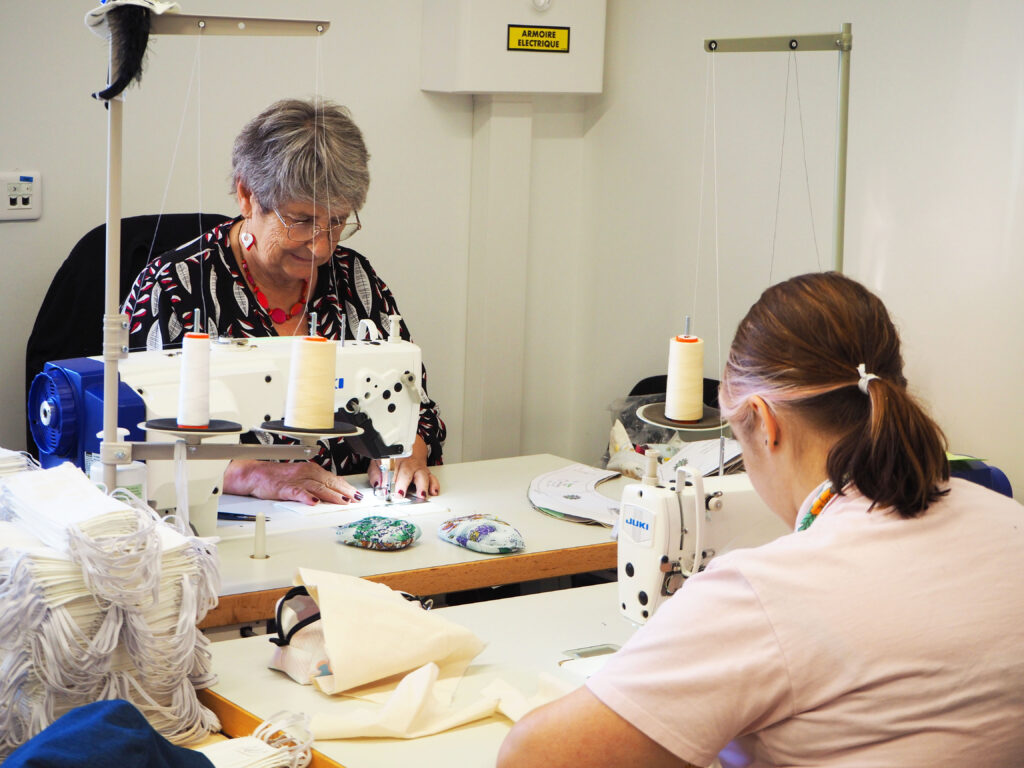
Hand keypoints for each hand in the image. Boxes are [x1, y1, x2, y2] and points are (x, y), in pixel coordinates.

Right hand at [224, 459, 362, 505]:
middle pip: (328, 482)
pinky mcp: (284, 488)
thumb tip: (332, 491)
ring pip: (317, 487)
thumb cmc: (277, 477)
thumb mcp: (300, 476)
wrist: (255, 474)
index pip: (332, 478)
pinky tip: (314, 502)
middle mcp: (305, 473)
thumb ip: (315, 482)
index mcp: (310, 469)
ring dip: (331, 494)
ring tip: (343, 501)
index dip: (345, 486)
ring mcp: (295, 480)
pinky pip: (297, 492)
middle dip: (344, 491)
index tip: (356, 493)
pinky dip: (306, 497)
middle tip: (355, 498)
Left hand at [366, 436, 440, 499]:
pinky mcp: (426, 472)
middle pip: (409, 472)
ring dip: (423, 486)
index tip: (395, 492)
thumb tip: (378, 484)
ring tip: (422, 495)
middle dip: (406, 483)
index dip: (395, 481)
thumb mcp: (379, 460)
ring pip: (423, 475)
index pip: (394, 470)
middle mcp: (410, 464)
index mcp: (396, 459)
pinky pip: (432, 477)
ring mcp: (419, 468)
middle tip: (405, 494)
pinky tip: (433, 491)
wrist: (410, 447)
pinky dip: (434, 484)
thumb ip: (376, 473)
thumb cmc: (393, 456)